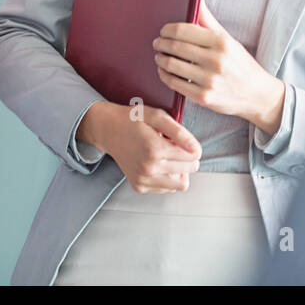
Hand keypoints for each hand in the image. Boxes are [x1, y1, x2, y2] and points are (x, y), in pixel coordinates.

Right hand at [79, 101, 200, 192]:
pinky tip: (157, 164)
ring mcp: (143, 180)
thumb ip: (179, 132)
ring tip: (166, 156)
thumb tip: (196, 150)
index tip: (181, 140)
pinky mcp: (139, 186)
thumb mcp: (157, 116)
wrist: (108, 130)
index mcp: (154, 149)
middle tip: (172, 146)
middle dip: (187, 158)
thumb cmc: (133, 120)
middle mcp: (148, 168)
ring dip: (179, 171)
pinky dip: (167, 177)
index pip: (193, 157)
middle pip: (189, 171)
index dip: (192, 147)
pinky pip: (167, 189)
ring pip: (180, 184)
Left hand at [154, 0, 285, 131]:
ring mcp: (209, 80)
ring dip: (160, 59)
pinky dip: (164, 75)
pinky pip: (175, 83)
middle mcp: (215, 60)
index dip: (167, 30)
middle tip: (157, 43)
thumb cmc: (241, 64)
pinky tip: (164, 71)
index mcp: (221, 42)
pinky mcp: (203, 97)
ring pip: (171, 65)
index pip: (183, 30)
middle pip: (175, 46)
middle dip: (161, 43)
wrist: (257, 94)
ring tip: (159, 56)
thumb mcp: (228, 39)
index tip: (163, 31)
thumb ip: (208, 20)